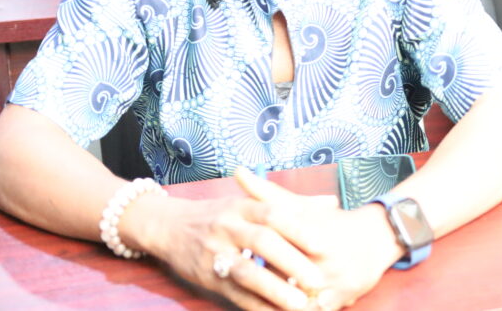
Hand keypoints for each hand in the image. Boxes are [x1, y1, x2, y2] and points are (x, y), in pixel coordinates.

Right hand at [122, 192, 332, 310]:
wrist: (169, 226)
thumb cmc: (221, 214)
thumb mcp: (251, 201)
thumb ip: (293, 204)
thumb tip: (332, 203)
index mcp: (243, 206)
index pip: (273, 214)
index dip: (298, 229)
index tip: (323, 244)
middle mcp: (228, 226)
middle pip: (262, 242)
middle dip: (291, 262)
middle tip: (318, 279)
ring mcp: (215, 253)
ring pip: (246, 273)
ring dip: (274, 291)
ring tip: (299, 304)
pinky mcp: (208, 278)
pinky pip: (234, 295)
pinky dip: (256, 307)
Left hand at [237, 168, 401, 309]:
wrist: (377, 237)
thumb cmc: (332, 221)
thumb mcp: (300, 205)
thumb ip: (266, 192)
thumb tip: (238, 171)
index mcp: (308, 234)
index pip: (271, 252)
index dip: (248, 262)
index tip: (231, 264)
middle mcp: (322, 259)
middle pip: (281, 281)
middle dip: (260, 287)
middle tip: (241, 286)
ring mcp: (333, 282)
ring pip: (296, 302)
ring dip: (276, 303)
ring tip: (255, 301)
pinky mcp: (342, 299)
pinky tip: (280, 309)